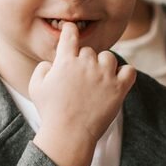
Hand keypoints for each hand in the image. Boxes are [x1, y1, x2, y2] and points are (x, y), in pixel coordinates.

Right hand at [29, 21, 134, 165]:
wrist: (68, 134)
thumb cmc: (50, 112)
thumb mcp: (35, 87)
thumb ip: (42, 68)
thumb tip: (52, 63)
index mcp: (66, 61)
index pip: (70, 35)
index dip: (70, 30)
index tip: (71, 31)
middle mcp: (86, 64)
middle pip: (89, 51)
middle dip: (84, 61)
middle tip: (80, 79)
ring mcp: (104, 76)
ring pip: (108, 58)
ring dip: (104, 65)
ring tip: (98, 80)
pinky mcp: (119, 89)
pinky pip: (130, 71)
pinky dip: (125, 73)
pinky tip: (118, 81)